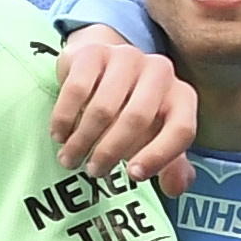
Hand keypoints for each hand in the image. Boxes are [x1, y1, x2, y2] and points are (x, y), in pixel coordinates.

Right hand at [50, 26, 196, 191]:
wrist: (104, 66)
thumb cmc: (133, 110)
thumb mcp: (155, 137)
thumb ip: (170, 164)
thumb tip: (174, 188)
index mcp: (181, 96)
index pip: (181, 129)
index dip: (159, 156)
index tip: (133, 176)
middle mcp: (160, 72)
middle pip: (137, 119)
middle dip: (110, 151)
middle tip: (93, 171)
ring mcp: (127, 57)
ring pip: (103, 108)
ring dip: (82, 140)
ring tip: (70, 159)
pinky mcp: (94, 52)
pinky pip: (77, 90)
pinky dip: (65, 119)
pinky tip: (60, 135)